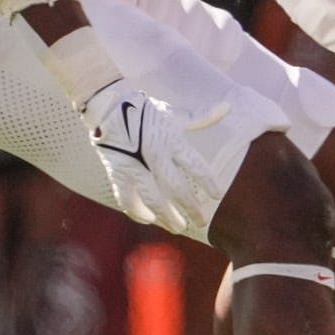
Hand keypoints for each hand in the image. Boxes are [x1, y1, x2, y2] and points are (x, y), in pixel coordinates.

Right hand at [80, 79, 225, 234]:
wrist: (107, 106)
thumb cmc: (145, 110)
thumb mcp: (174, 114)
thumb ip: (201, 117)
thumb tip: (228, 107)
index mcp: (171, 140)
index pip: (196, 165)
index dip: (208, 182)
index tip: (217, 195)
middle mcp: (154, 154)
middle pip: (176, 188)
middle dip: (190, 207)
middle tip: (202, 221)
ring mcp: (135, 165)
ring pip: (153, 199)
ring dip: (167, 216)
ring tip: (178, 228)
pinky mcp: (117, 172)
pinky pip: (128, 198)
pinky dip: (137, 211)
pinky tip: (148, 219)